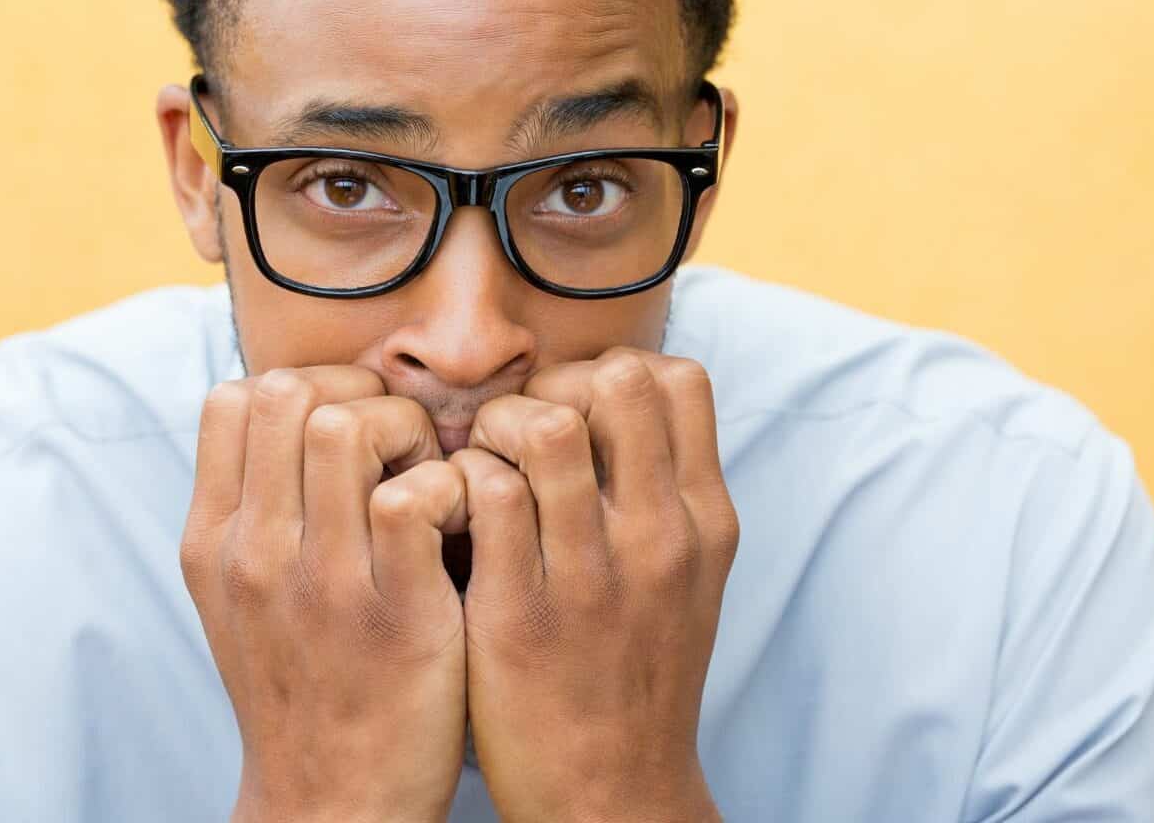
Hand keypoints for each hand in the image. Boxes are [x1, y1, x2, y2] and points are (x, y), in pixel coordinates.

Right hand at [181, 366, 469, 822]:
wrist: (332, 801)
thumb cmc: (304, 686)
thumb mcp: (241, 596)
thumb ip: (256, 508)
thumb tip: (296, 416)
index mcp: (214, 541)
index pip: (234, 397)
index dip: (304, 388)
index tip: (349, 428)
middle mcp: (254, 553)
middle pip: (287, 393)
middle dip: (358, 395)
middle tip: (399, 446)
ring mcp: (322, 583)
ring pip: (346, 428)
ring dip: (406, 433)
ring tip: (430, 480)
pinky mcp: (397, 614)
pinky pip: (416, 496)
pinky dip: (451, 487)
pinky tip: (463, 523)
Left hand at [453, 347, 737, 822]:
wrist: (611, 793)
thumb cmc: (633, 672)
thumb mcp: (683, 575)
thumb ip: (662, 489)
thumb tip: (619, 399)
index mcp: (704, 521)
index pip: (678, 379)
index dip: (611, 373)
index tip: (572, 413)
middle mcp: (659, 538)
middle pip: (620, 380)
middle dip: (555, 382)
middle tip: (518, 431)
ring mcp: (591, 576)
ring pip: (546, 426)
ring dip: (497, 426)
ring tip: (480, 466)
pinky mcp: (518, 614)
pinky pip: (484, 495)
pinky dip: (456, 482)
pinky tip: (449, 514)